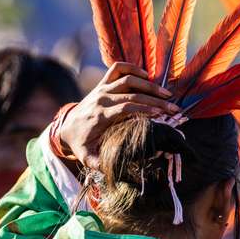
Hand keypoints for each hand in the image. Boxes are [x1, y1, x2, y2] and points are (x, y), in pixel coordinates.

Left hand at [58, 62, 178, 168]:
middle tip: (173, 108)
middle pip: (132, 94)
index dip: (145, 109)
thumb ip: (100, 164)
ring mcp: (102, 88)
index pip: (126, 108)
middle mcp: (101, 98)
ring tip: (166, 94)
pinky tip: (147, 76)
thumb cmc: (81, 143)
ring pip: (128, 79)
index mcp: (100, 115)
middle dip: (155, 100)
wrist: (66, 126)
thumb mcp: (87, 157)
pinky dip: (133, 68)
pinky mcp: (103, 83)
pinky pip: (118, 68)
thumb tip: (119, 170)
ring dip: (149, 85)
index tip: (162, 115)